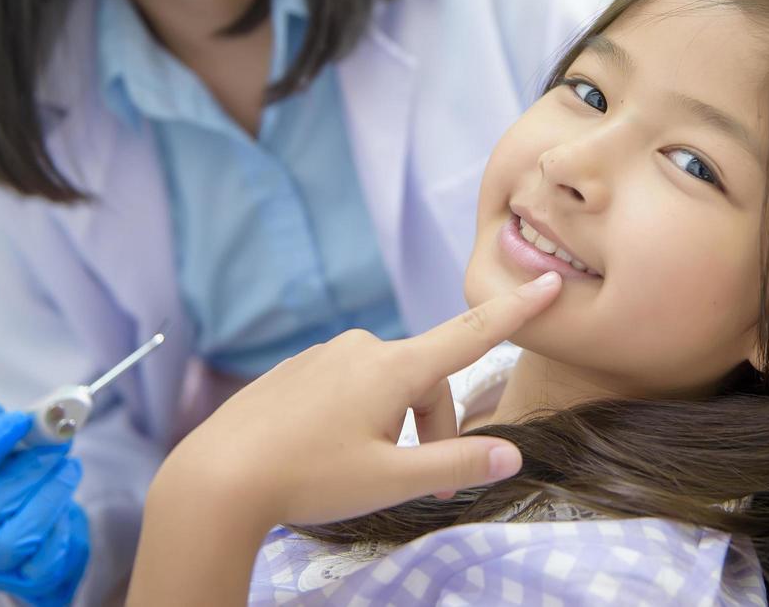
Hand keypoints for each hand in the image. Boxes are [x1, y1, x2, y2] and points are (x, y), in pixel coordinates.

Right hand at [0, 399, 89, 606]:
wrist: (25, 530)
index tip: (19, 420)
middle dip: (31, 468)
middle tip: (60, 442)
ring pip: (19, 538)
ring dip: (51, 496)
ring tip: (69, 468)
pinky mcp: (20, 582)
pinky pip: (45, 561)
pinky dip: (61, 529)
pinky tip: (65, 506)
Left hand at [160, 270, 562, 527]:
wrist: (218, 477)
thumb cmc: (307, 479)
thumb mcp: (390, 481)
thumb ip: (455, 465)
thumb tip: (512, 455)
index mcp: (393, 369)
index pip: (471, 335)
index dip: (516, 311)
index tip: (550, 281)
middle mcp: (363, 349)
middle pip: (428, 382)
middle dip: (435, 428)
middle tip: (422, 485)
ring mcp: (327, 355)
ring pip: (388, 386)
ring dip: (397, 425)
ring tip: (367, 471)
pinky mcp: (299, 368)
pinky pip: (350, 386)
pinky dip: (360, 417)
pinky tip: (330, 453)